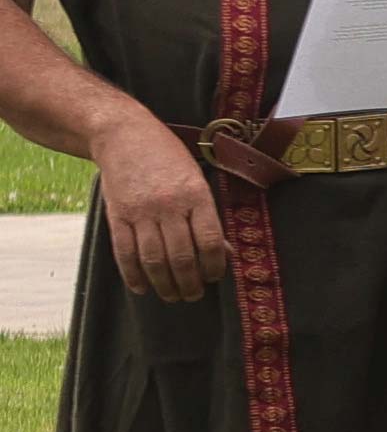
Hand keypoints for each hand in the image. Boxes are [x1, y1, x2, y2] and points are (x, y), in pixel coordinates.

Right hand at [90, 123, 219, 303]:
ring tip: (173, 296)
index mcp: (196, 195)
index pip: (210, 241)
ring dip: (165, 285)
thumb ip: (208, 216)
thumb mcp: (197, 180)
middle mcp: (168, 206)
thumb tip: (223, 252)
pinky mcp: (117, 215)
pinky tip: (142, 287)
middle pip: (182, 256)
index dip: (215, 266)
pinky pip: (125, 253)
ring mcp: (140, 212)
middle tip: (194, 294)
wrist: (124, 135)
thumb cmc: (168, 158)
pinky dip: (133, 275)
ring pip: (154, 260)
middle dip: (190, 283)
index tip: (216, 278)